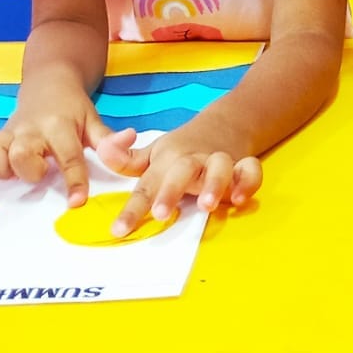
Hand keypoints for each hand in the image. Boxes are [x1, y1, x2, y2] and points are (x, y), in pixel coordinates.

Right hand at [0, 85, 113, 207]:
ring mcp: (10, 132)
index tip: (76, 202)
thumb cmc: (74, 109)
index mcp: (60, 126)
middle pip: (22, 154)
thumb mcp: (94, 120)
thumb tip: (130, 140)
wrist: (51, 81)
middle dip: (29, 170)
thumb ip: (108, 139)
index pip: (68, 155)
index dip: (73, 179)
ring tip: (9, 173)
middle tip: (40, 174)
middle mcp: (31, 129)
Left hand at [95, 125, 262, 237]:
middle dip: (170, 191)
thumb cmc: (183, 148)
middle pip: (181, 171)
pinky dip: (248, 181)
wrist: (226, 123)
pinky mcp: (243, 165)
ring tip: (206, 205)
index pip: (146, 184)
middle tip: (160, 213)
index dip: (132, 208)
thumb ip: (126, 159)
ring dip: (213, 184)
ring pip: (218, 166)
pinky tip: (240, 198)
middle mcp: (193, 160)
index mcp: (168, 160)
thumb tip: (101, 150)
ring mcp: (219, 160)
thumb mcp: (153, 153)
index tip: (119, 230)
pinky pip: (251, 169)